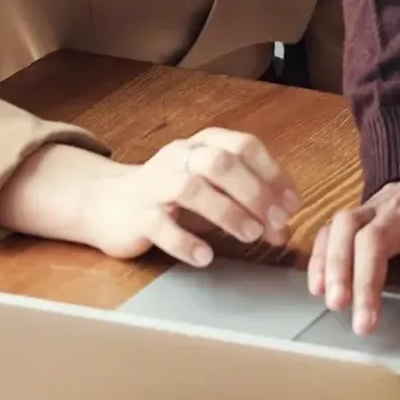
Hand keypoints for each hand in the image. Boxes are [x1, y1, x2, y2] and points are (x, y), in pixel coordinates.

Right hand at [0, 129, 300, 266]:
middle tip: (277, 222)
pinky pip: (160, 225)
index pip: (245, 146)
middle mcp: (180, 156)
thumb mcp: (211, 194)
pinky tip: (205, 256)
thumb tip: (284, 229)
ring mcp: (155, 184)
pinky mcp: (136, 215)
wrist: (106, 203)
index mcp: (203, 143)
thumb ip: (247, 206)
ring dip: (227, 212)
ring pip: (192, 188)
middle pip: (222, 162)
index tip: (293, 204)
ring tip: (250, 236)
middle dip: (255, 192)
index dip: (273, 173)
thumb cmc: (171, 198)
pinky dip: (185, 241)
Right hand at [308, 174, 399, 332]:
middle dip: (368, 280)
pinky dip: (319, 255)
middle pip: (377, 236)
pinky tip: (316, 288)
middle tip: (364, 325)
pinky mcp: (358, 212)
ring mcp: (377, 207)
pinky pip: (330, 227)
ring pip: (347, 226)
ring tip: (333, 304)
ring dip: (335, 264)